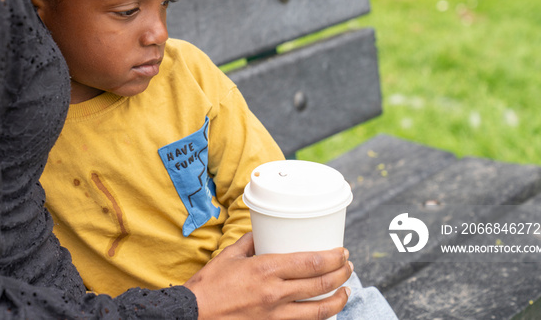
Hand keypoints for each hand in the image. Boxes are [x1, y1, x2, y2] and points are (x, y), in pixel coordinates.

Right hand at [184, 232, 352, 318]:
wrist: (192, 315)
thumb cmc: (208, 286)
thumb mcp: (229, 256)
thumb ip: (249, 242)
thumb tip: (262, 230)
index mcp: (265, 270)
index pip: (311, 263)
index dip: (333, 258)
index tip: (342, 252)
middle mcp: (274, 294)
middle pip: (320, 285)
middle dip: (341, 275)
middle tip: (348, 266)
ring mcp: (274, 316)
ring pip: (318, 311)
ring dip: (337, 300)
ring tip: (345, 291)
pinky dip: (318, 318)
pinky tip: (322, 311)